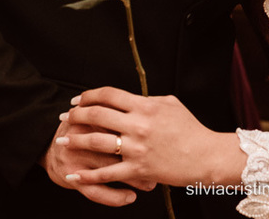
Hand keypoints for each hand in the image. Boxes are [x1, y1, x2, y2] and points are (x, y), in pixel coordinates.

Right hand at [41, 108, 151, 206]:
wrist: (48, 143)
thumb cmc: (81, 128)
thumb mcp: (96, 114)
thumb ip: (117, 111)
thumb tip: (150, 109)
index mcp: (93, 118)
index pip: (121, 124)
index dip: (144, 134)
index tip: (163, 142)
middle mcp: (84, 138)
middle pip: (117, 148)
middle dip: (142, 159)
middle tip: (160, 166)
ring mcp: (77, 159)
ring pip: (108, 172)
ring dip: (133, 180)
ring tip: (150, 184)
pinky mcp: (71, 178)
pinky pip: (95, 191)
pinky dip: (114, 197)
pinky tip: (130, 197)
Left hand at [60, 87, 243, 188]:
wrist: (205, 156)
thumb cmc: (191, 130)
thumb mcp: (171, 105)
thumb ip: (148, 100)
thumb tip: (131, 98)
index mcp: (146, 106)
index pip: (109, 95)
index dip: (89, 95)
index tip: (78, 100)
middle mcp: (138, 125)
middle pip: (98, 115)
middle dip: (76, 115)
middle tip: (65, 118)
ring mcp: (136, 149)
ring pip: (96, 142)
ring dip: (75, 140)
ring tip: (62, 141)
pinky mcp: (138, 170)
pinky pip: (106, 173)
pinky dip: (87, 175)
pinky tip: (73, 174)